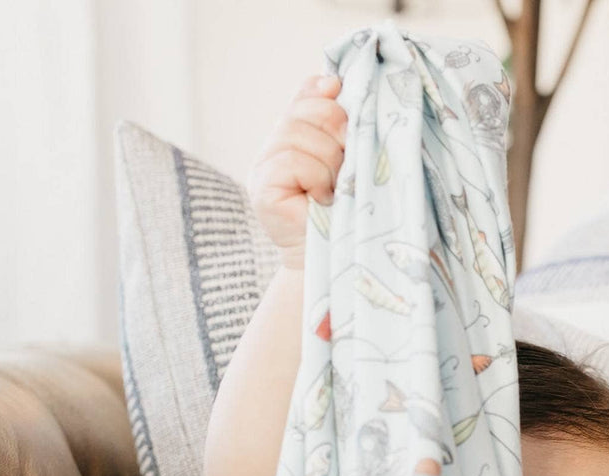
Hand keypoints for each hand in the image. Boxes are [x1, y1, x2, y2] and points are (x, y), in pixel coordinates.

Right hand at [247, 75, 346, 270]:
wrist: (332, 261)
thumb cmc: (343, 212)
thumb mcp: (343, 159)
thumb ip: (334, 121)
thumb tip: (331, 80)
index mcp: (291, 135)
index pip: (308, 95)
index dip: (332, 105)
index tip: (347, 130)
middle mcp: (271, 147)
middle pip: (309, 112)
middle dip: (336, 138)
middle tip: (343, 170)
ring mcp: (261, 168)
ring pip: (301, 136)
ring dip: (329, 164)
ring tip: (332, 190)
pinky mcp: (261, 189)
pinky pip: (294, 161)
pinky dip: (315, 178)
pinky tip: (319, 199)